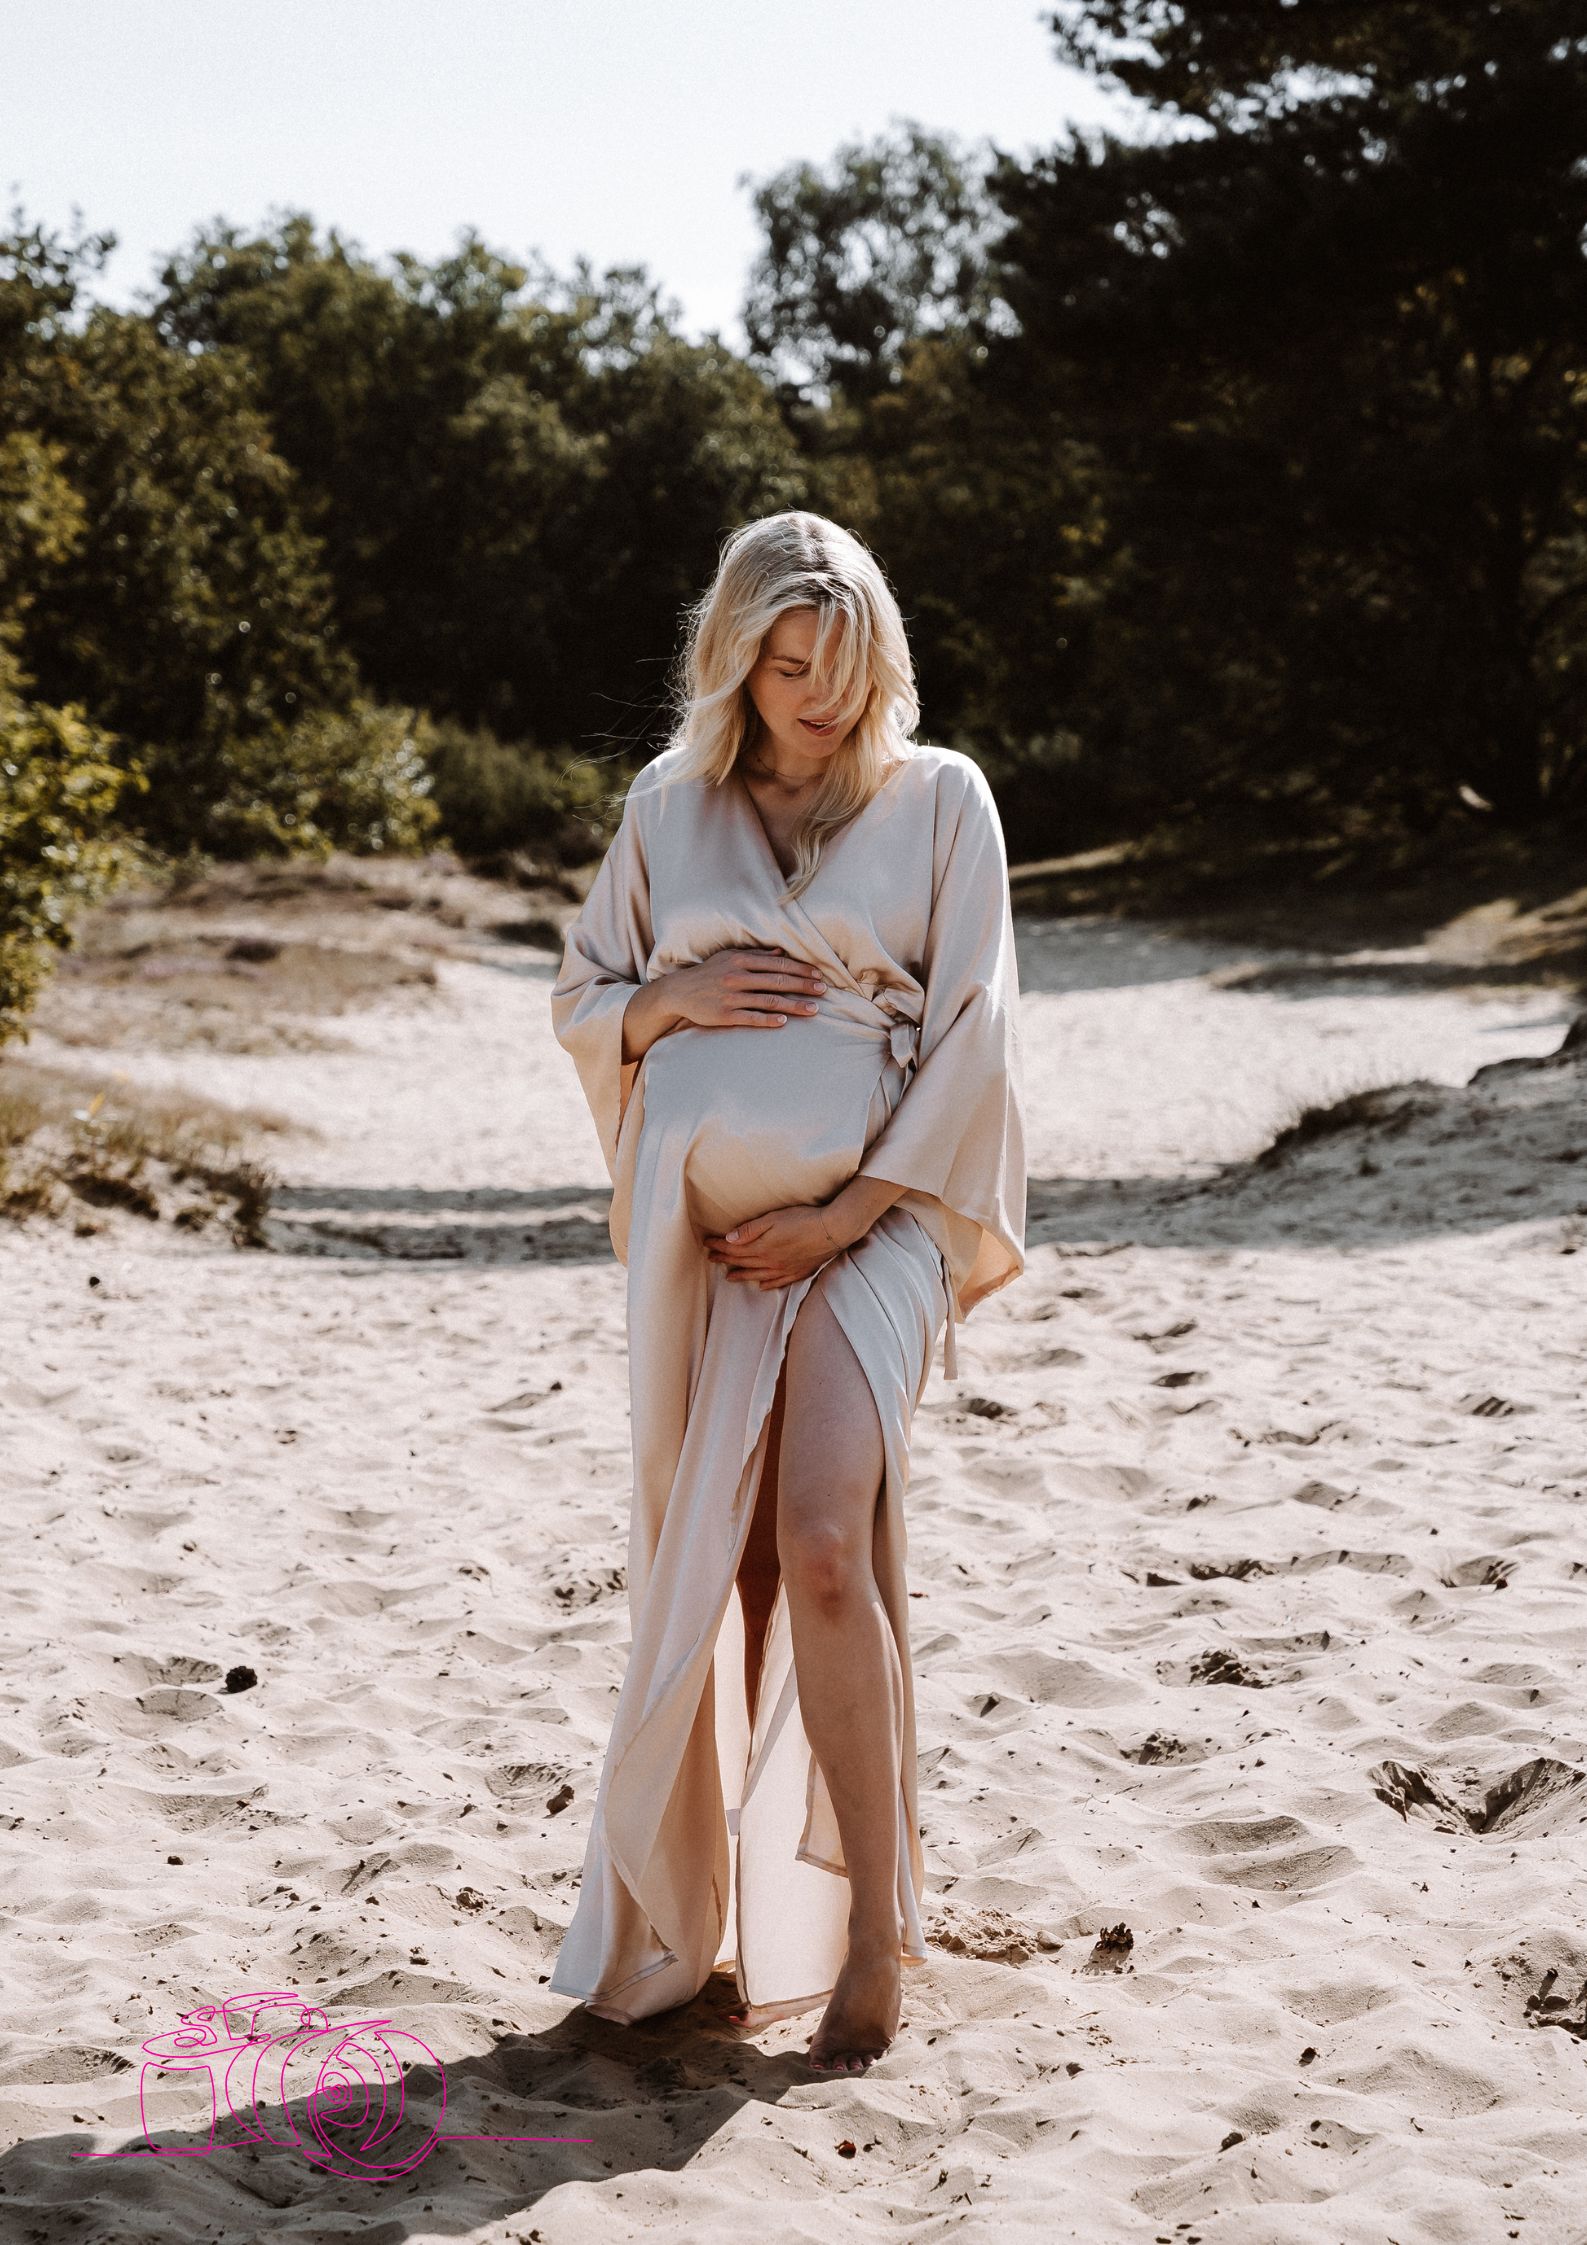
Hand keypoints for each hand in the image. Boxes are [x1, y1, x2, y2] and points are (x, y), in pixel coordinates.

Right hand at [667, 946, 825, 1029]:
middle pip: (777, 981)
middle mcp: (737, 976)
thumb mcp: (728, 958)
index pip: (777, 964)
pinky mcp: (724, 1014)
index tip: (818, 975)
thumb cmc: (708, 973)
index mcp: (740, 960)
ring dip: (793, 1005)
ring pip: (768, 1000)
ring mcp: (731, 996)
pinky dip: (768, 1019)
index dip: (799, 969)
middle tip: (823, 990)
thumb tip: (781, 952)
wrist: (678, 992)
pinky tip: (784, 1022)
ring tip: (813, 1010)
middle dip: (803, 985)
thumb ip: (755, 955)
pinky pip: (751, 1017)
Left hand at [703, 1203, 849, 1287]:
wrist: (833, 1230)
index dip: (719, 1246)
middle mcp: (770, 1262)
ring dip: (741, 1275)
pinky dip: (767, 1285)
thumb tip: (729, 1239)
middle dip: (725, 1259)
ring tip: (729, 1277)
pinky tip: (762, 1286)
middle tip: (711, 1259)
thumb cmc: (803, 1219)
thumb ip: (751, 1230)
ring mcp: (785, 1269)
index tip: (707, 1244)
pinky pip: (778, 1282)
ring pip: (757, 1275)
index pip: (734, 1248)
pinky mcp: (798, 1271)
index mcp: (762, 1248)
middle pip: (743, 1262)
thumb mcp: (773, 1219)